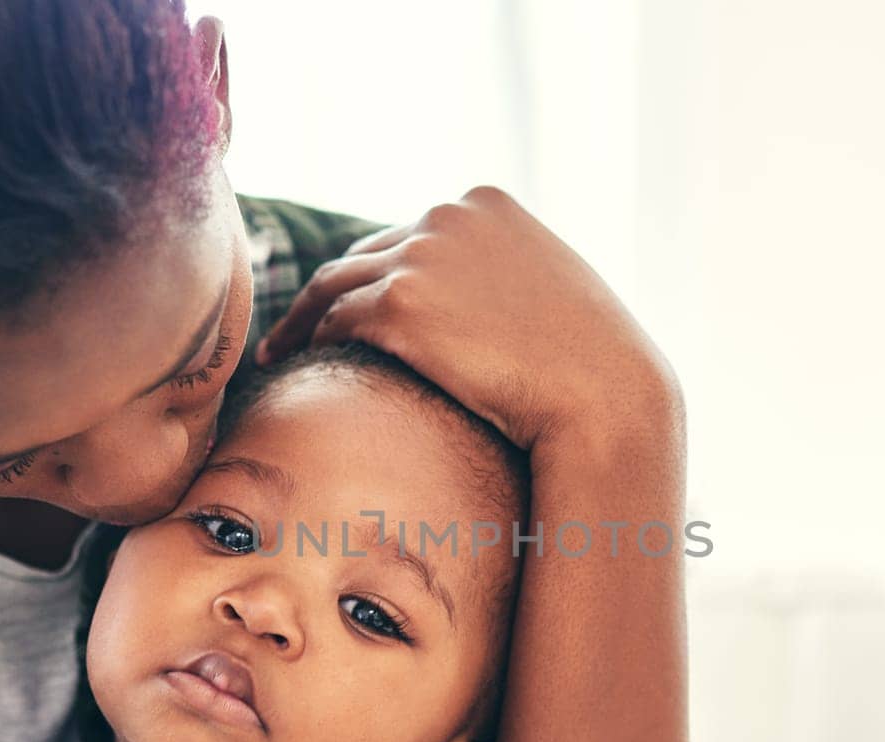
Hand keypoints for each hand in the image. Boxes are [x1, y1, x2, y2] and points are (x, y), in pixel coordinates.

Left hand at [255, 187, 679, 450]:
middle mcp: (447, 215)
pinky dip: (309, 340)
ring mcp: (420, 255)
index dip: (381, 271)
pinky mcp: (398, 304)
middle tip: (303, 328)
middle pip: (366, 252)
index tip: (357, 301)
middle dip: (338, 291)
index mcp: (485, 202)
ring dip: (303, 317)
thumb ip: (505, 276)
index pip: (412, 233)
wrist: (602, 396)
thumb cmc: (590, 362)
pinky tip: (296, 365)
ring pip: (335, 283)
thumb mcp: (552, 290)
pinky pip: (334, 319)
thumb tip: (472, 305)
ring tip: (281, 348)